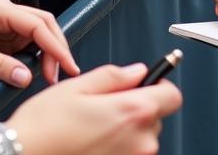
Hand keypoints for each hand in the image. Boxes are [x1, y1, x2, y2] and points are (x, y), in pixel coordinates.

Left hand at [0, 0, 78, 88]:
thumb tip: (26, 77)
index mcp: (1, 9)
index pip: (38, 25)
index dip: (55, 45)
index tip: (66, 64)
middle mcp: (8, 11)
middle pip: (44, 24)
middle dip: (57, 47)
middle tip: (65, 72)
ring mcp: (7, 22)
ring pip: (39, 33)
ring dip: (48, 52)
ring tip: (50, 75)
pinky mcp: (3, 33)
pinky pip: (27, 43)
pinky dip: (36, 55)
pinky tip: (38, 69)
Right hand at [8, 63, 181, 154]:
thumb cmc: (45, 127)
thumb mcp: (78, 86)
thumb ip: (115, 76)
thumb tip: (137, 71)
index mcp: (132, 112)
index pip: (172, 95)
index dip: (159, 85)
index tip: (145, 84)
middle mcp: (139, 142)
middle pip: (155, 118)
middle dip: (135, 108)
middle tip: (104, 107)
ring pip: (141, 139)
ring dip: (125, 131)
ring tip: (92, 128)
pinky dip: (116, 149)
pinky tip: (92, 145)